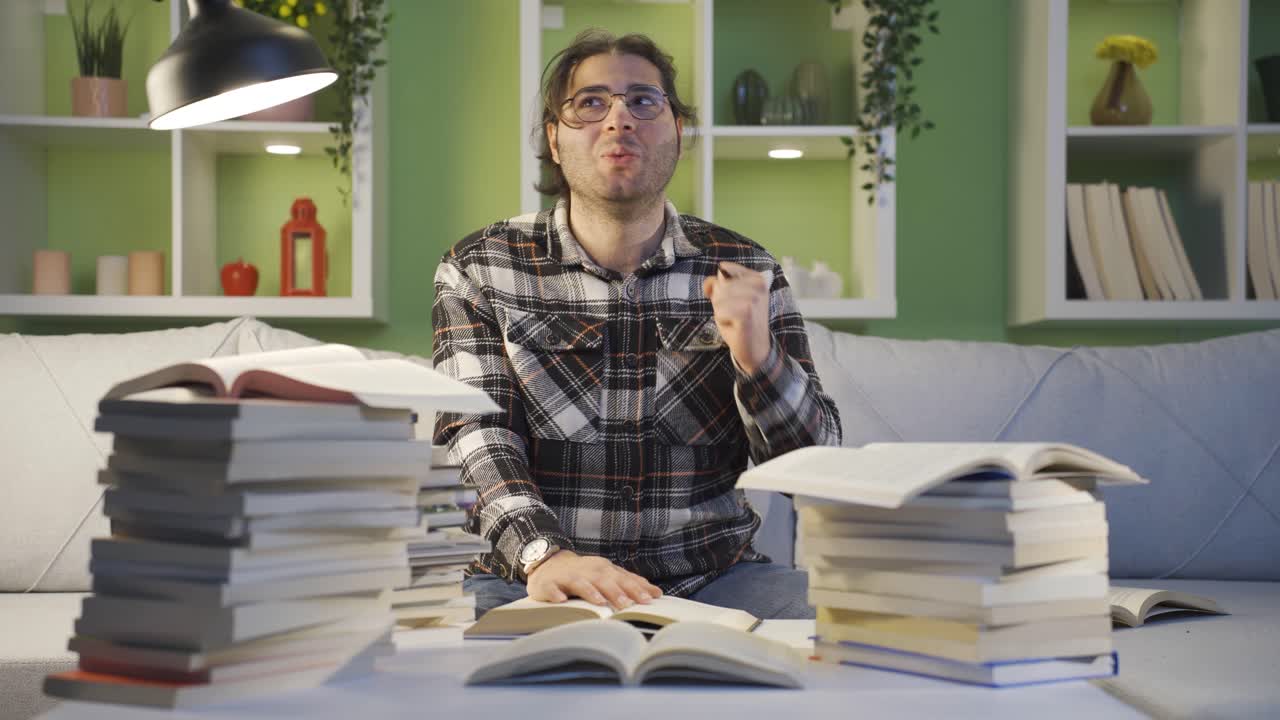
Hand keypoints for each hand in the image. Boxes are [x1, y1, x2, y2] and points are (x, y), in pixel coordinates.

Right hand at [526, 550, 662, 609]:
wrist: (548, 565)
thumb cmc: (584, 575)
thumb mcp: (607, 576)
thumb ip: (630, 584)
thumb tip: (657, 593)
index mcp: (603, 569)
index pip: (622, 578)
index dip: (636, 588)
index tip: (651, 599)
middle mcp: (587, 571)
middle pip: (603, 579)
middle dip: (617, 591)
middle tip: (629, 605)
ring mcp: (567, 576)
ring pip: (580, 582)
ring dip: (590, 591)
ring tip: (600, 602)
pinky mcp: (548, 583)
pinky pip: (551, 588)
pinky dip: (555, 593)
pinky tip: (561, 600)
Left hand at [702, 261, 771, 373]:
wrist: (755, 349)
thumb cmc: (740, 322)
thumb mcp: (727, 299)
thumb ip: (717, 285)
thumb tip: (708, 283)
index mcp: (757, 277)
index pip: (724, 270)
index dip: (720, 286)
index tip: (733, 300)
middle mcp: (759, 283)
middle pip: (719, 285)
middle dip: (720, 302)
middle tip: (735, 314)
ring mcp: (754, 298)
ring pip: (718, 298)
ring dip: (721, 312)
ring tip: (735, 320)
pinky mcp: (747, 312)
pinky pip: (719, 311)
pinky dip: (722, 320)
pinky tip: (735, 326)